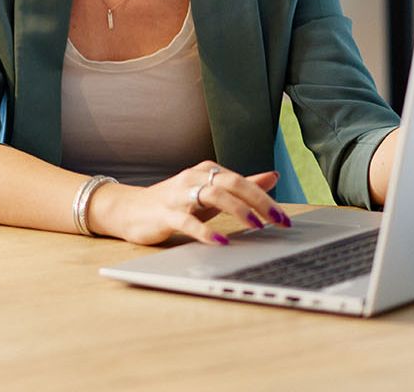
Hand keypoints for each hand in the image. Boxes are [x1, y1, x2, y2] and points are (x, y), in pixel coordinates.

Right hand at [90, 163, 287, 245]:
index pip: (241, 180)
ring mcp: (178, 195)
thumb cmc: (174, 203)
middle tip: (278, 221)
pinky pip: (187, 221)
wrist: (129, 210)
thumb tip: (273, 176)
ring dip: (238, 210)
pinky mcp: (164, 214)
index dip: (265, 198)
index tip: (284, 219)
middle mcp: (193, 178)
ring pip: (212, 195)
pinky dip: (206, 231)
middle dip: (259, 201)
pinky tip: (221, 242)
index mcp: (206, 171)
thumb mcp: (210, 193)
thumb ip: (241, 186)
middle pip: (231, 183)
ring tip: (256, 226)